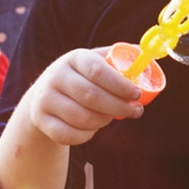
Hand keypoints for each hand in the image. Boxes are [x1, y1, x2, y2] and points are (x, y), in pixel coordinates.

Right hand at [25, 47, 143, 145]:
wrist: (43, 97)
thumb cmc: (82, 79)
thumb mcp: (96, 63)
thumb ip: (119, 59)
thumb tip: (147, 53)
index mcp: (74, 58)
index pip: (97, 71)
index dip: (120, 84)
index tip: (137, 94)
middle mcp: (56, 76)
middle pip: (91, 96)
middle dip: (118, 106)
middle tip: (135, 111)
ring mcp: (45, 99)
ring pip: (81, 117)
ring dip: (102, 121)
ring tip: (111, 117)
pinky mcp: (41, 120)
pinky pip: (68, 135)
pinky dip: (86, 135)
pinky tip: (93, 128)